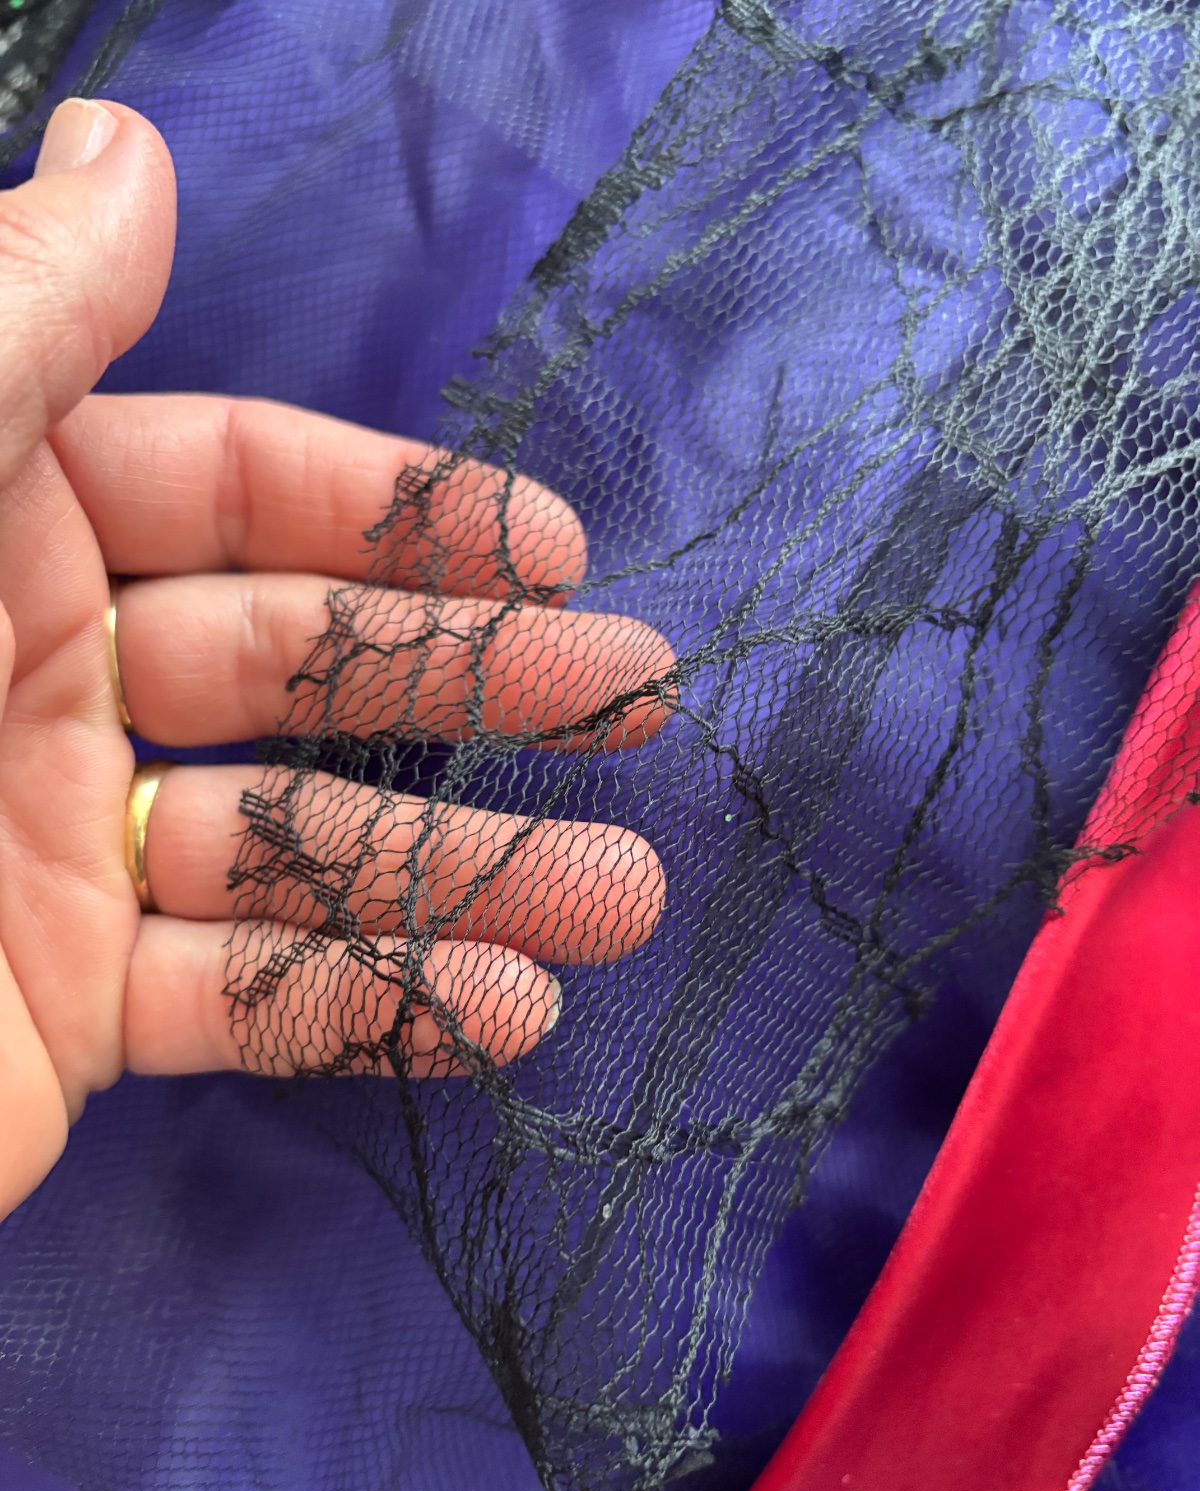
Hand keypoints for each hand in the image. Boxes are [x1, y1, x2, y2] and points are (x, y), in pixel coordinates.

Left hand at [0, 100, 670, 1222]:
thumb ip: (11, 320)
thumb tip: (125, 153)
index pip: (232, 498)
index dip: (401, 513)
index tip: (561, 547)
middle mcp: (38, 690)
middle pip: (306, 673)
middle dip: (484, 687)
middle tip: (642, 702)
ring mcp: (57, 867)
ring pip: (304, 852)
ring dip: (473, 876)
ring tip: (624, 899)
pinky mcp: (64, 1025)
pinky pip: (248, 1008)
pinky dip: (380, 1012)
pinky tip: (513, 1016)